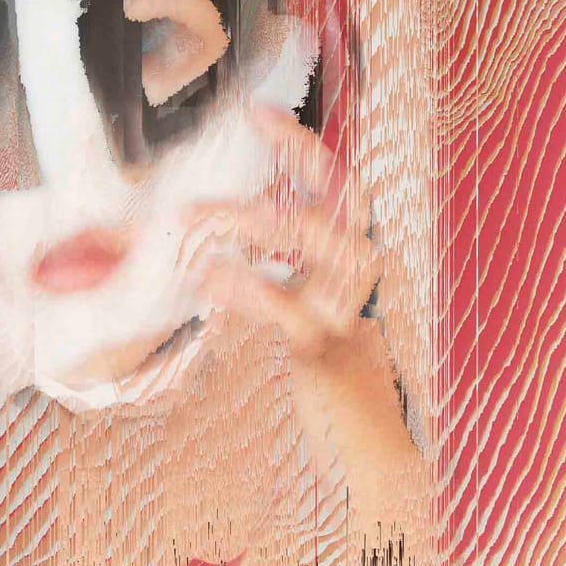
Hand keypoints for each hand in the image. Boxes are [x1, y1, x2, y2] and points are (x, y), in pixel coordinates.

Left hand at [190, 109, 429, 530]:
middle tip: (233, 143)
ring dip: (251, 221)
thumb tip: (226, 234)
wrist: (372, 452)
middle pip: (336, 198)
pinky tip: (211, 274)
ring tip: (194, 218)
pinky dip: (248, 287)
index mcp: (353, 260)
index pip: (338, 185)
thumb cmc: (333, 381)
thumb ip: (279, 272)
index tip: (258, 112)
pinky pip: (289, 309)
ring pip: (313, 242)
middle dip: (289, 164)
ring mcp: (350, 310)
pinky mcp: (329, 351)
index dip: (302, 146)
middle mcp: (362, 275)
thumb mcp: (305, 313)